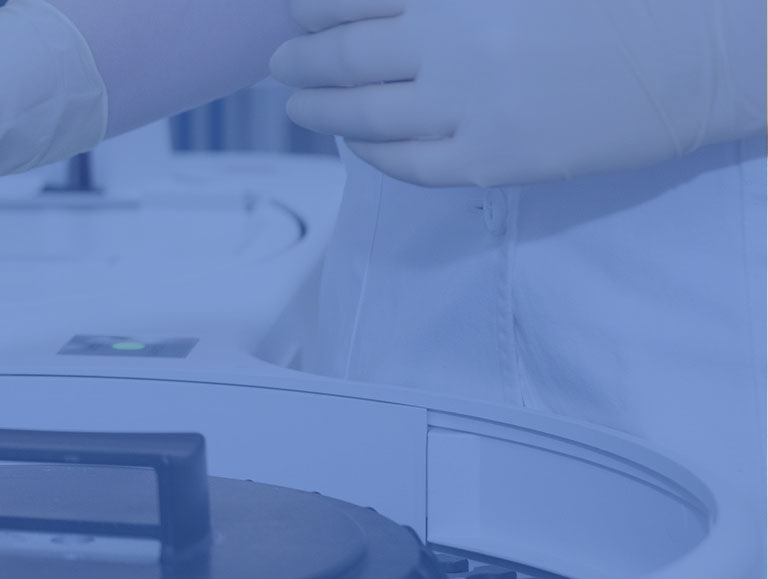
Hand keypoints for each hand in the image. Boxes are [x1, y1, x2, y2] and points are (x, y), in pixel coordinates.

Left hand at [271, 0, 766, 187]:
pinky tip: (358, 138)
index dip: (309, 8)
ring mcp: (467, 108)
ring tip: (298, 103)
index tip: (297, 12)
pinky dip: (367, 149)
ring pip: (358, 114)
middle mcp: (450, 46)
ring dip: (316, 108)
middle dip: (297, 61)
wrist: (698, 51)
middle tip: (280, 63)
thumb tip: (384, 3)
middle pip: (339, 57)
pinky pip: (403, 163)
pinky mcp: (490, 159)